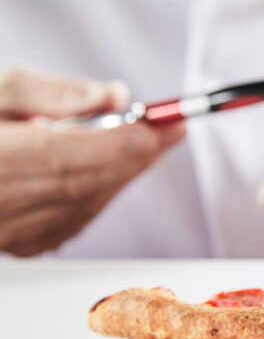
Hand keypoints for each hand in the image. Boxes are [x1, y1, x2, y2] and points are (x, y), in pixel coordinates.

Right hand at [0, 68, 185, 256]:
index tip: (162, 125)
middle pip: (83, 183)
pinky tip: (112, 169)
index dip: (121, 143)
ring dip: (123, 173)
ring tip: (150, 143)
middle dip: (135, 155)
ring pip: (85, 204)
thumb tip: (114, 95)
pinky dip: (100, 193)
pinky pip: (76, 220)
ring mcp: (5, 234)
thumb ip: (53, 93)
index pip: (65, 157)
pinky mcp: (20, 246)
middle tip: (171, 129)